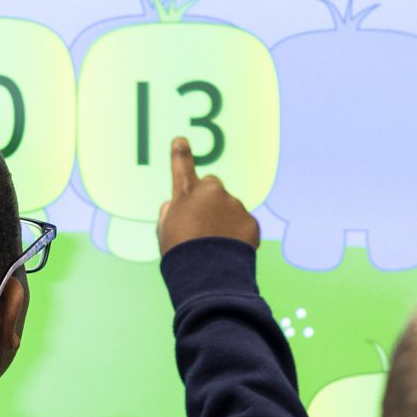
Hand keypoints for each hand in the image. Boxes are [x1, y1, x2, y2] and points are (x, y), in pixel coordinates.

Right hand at [157, 135, 259, 252]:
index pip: (182, 167)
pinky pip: (244, 225)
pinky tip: (229, 252)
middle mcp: (211, 193)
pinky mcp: (251, 222)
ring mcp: (234, 205)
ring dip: (225, 221)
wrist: (208, 277)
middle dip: (209, 199)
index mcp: (185, 195)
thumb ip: (170, 213)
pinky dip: (238, 235)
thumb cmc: (180, 256)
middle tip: (204, 224)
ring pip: (230, 208)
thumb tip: (176, 205)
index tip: (181, 140)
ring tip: (216, 247)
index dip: (181, 153)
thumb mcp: (165, 233)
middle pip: (211, 186)